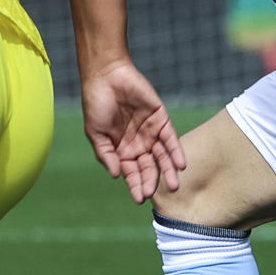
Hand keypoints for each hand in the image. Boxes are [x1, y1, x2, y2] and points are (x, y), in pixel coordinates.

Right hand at [81, 58, 185, 203]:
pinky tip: (180, 165)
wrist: (107, 76)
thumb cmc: (96, 103)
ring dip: (168, 171)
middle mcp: (138, 144)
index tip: (140, 198)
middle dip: (151, 181)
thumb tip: (116, 175)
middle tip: (156, 194)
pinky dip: (176, 151)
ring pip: (162, 156)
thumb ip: (106, 154)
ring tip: (173, 185)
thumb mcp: (95, 132)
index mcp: (121, 150)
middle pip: (148, 167)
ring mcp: (150, 132)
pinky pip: (170, 139)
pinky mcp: (161, 119)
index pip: (131, 172)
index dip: (135, 185)